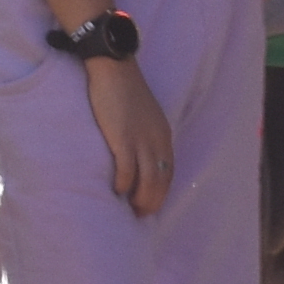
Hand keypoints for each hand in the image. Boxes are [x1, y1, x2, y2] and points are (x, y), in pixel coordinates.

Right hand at [85, 53, 175, 216]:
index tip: (152, 206)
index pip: (169, 172)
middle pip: (160, 180)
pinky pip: (126, 169)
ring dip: (140, 198)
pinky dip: (124, 184)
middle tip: (141, 215)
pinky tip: (117, 191)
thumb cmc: (125, 91)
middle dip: (153, 201)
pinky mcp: (122, 137)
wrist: (114, 68)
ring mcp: (140, 139)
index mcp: (163, 135)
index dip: (162, 192)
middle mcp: (156, 140)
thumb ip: (146, 136)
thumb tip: (139, 158)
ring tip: (131, 210)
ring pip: (147, 179)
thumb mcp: (145, 116)